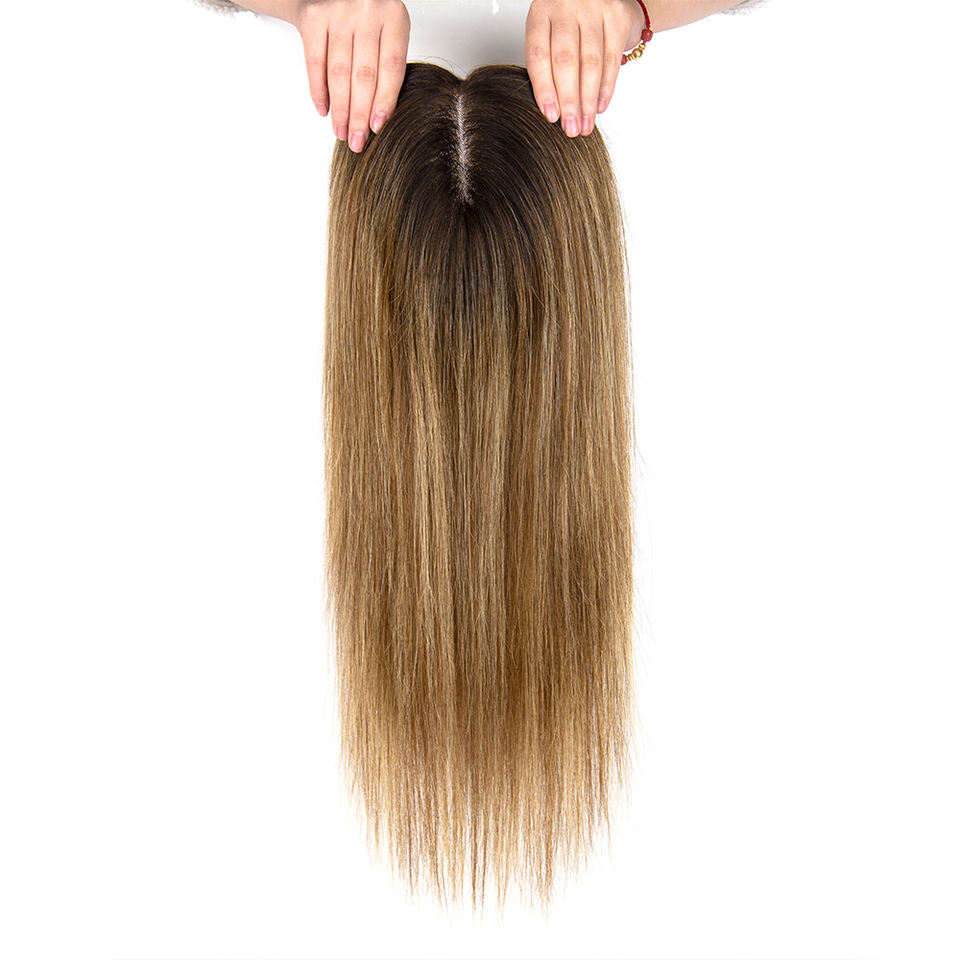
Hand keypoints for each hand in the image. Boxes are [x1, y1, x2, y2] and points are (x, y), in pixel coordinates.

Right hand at [295, 0, 410, 151]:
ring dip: (340, 109)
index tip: (378, 128)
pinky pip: (315, 62)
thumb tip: (381, 115)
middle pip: (364, 75)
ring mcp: (338, 12)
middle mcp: (366, 10)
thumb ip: (388, 63)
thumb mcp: (387, 30)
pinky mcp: (313, 16)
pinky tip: (324, 110)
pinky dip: (318, 90)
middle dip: (360, 115)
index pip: (391, 68)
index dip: (384, 102)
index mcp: (393, 15)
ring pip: (339, 72)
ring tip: (342, 131)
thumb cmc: (365, 15)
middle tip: (358, 141)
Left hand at [525, 0, 644, 136]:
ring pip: (590, 63)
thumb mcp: (552, 34)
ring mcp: (593, 7)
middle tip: (570, 127)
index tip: (550, 115)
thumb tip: (551, 110)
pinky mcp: (617, 15)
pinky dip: (606, 87)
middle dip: (569, 101)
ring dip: (588, 100)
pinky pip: (611, 59)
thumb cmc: (572, 20)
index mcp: (541, 11)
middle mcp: (565, 5)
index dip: (544, 89)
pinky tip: (600, 105)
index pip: (538, 56)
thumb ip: (549, 63)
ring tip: (585, 123)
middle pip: (565, 61)